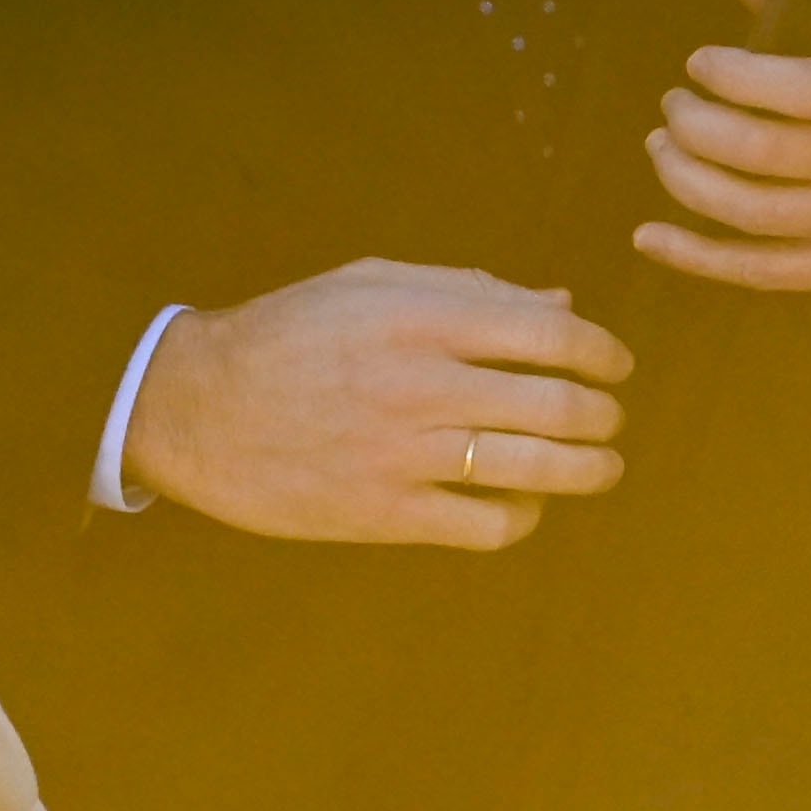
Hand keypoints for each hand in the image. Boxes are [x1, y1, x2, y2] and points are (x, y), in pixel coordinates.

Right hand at [128, 260, 630, 548]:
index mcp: (420, 317)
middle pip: (558, 404)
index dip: (603, 352)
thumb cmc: (286, 334)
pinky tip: (524, 503)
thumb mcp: (367, 285)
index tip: (615, 366)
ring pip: (539, 469)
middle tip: (609, 418)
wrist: (196, 407)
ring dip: (589, 469)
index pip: (552, 334)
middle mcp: (422, 384)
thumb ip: (467, 290)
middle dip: (604, 414)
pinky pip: (490, 525)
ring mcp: (406, 454)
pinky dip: (525, 517)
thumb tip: (562, 303)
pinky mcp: (387, 513)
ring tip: (599, 466)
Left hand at [637, 0, 810, 298]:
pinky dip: (695, 256)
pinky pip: (760, 271)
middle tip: (673, 105)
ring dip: (683, 177)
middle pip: (756, 150)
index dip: (732, 75)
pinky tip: (650, 236)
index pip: (799, 88)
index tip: (700, 63)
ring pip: (747, 210)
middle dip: (692, 123)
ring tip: (662, 147)